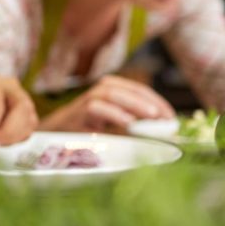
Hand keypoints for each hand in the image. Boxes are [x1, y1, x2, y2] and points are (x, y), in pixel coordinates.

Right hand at [41, 75, 174, 131]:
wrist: (54, 138)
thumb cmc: (88, 134)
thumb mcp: (114, 129)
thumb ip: (134, 127)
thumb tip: (163, 132)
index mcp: (109, 92)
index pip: (136, 90)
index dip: (155, 100)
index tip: (171, 116)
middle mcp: (97, 92)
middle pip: (125, 88)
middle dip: (147, 100)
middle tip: (165, 116)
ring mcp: (86, 102)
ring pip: (109, 93)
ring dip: (133, 103)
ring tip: (151, 115)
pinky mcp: (77, 115)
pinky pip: (95, 108)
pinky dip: (113, 113)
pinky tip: (128, 123)